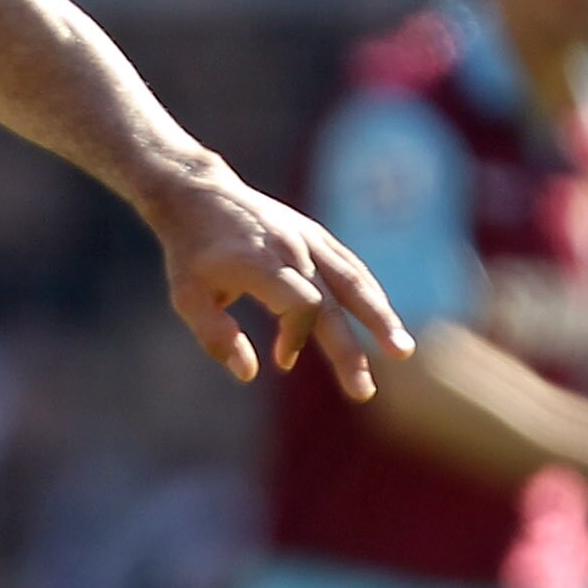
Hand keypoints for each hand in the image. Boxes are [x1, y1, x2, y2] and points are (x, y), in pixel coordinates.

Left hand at [146, 162, 412, 399]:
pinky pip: (349, 267)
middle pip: (335, 302)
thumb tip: (250, 374)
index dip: (298, 338)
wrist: (198, 195)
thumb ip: (216, 336)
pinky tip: (384, 321)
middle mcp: (293, 249)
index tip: (282, 359)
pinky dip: (368, 294)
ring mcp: (309, 238)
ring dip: (379, 318)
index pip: (303, 306)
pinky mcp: (315, 235)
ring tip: (400, 351)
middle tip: (364, 393)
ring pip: (354, 280)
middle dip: (350, 350)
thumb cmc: (189, 253)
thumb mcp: (188, 297)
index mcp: (262, 264)